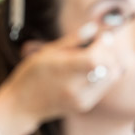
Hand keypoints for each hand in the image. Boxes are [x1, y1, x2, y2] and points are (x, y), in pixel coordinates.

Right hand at [0, 23, 124, 131]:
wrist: (23, 106)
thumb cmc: (31, 74)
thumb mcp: (46, 52)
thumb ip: (72, 41)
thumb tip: (93, 28)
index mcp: (62, 71)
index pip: (94, 59)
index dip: (103, 46)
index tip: (101, 37)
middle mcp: (75, 89)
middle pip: (108, 69)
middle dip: (109, 54)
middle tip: (100, 46)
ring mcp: (81, 100)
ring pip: (110, 79)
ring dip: (109, 65)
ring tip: (95, 56)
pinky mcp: (84, 106)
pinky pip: (103, 88)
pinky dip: (103, 76)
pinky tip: (91, 70)